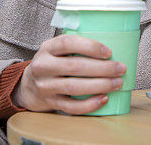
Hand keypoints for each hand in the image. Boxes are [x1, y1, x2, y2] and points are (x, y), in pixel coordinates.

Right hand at [12, 34, 126, 113]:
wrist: (29, 86)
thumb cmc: (52, 63)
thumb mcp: (56, 49)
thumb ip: (75, 45)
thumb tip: (113, 43)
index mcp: (48, 48)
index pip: (68, 43)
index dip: (90, 47)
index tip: (108, 52)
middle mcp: (44, 66)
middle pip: (75, 66)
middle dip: (102, 68)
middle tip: (121, 68)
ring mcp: (46, 86)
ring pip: (74, 87)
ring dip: (100, 85)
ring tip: (117, 83)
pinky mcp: (50, 103)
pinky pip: (71, 106)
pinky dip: (89, 104)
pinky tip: (104, 99)